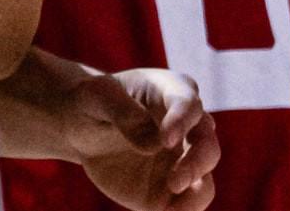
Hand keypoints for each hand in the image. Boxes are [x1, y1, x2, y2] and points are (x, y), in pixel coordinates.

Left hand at [64, 67, 218, 210]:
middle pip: (207, 144)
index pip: (188, 104)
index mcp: (171, 91)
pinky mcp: (171, 187)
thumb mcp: (96, 95)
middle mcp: (187, 127)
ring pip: (205, 179)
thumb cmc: (92, 103)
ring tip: (173, 208)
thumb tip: (152, 143)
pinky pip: (188, 202)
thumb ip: (122, 110)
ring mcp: (183, 158)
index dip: (182, 121)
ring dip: (196, 194)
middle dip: (197, 164)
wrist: (82, 127)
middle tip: (175, 181)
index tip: (165, 140)